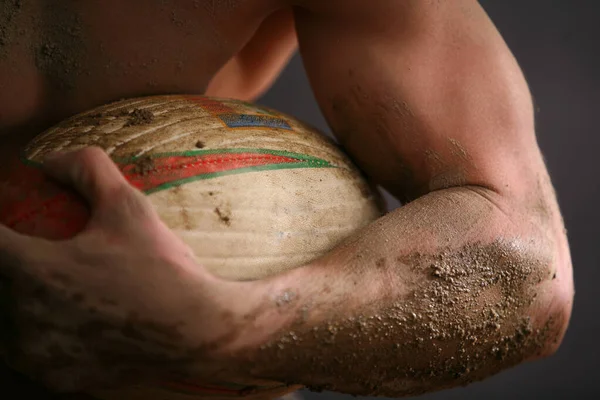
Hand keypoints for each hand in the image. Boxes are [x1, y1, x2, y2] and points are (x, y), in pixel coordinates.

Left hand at [0, 147, 245, 392]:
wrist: (197, 329)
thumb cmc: (160, 268)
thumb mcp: (128, 207)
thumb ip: (86, 169)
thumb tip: (49, 161)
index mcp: (32, 270)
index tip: (12, 225)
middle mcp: (22, 316)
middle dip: (13, 266)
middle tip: (42, 257)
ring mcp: (37, 354)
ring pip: (8, 323)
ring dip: (20, 301)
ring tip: (56, 290)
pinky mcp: (55, 378)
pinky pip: (30, 354)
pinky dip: (39, 336)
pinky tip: (66, 325)